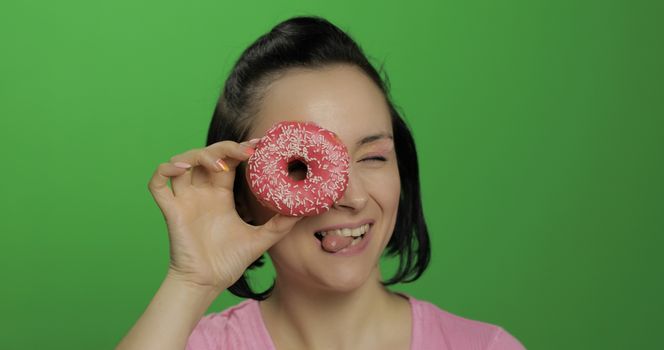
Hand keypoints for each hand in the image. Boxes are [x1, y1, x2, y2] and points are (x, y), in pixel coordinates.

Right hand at [147, 139, 301, 290]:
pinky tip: (182, 169)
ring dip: (198, 155)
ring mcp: (185, 199)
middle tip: (247, 151)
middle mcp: (202, 192)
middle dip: (225, 148)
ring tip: (219, 165)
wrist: (208, 283)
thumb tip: (305, 209)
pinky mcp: (171, 210)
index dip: (240, 149)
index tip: (259, 144)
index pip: (228, 161)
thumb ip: (281, 224)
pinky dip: (165, 170)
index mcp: (220, 194)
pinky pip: (158, 183)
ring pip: (182, 162)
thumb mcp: (262, 239)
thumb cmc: (230, 261)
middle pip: (207, 155)